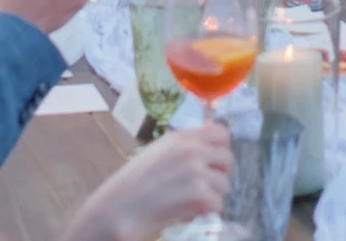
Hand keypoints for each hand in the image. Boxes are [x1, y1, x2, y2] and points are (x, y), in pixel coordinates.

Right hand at [63, 124, 232, 240]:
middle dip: (218, 175)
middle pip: (227, 159)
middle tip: (202, 187)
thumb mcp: (158, 152)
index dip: (220, 149)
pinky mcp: (199, 194)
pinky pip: (218, 204)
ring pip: (224, 184)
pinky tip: (186, 212)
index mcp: (181, 137)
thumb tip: (210, 144)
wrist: (118, 209)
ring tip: (188, 201)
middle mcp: (192, 150)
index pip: (221, 133)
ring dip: (211, 196)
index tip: (212, 162)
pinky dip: (205, 212)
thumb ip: (184, 147)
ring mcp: (197, 172)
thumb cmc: (133, 184)